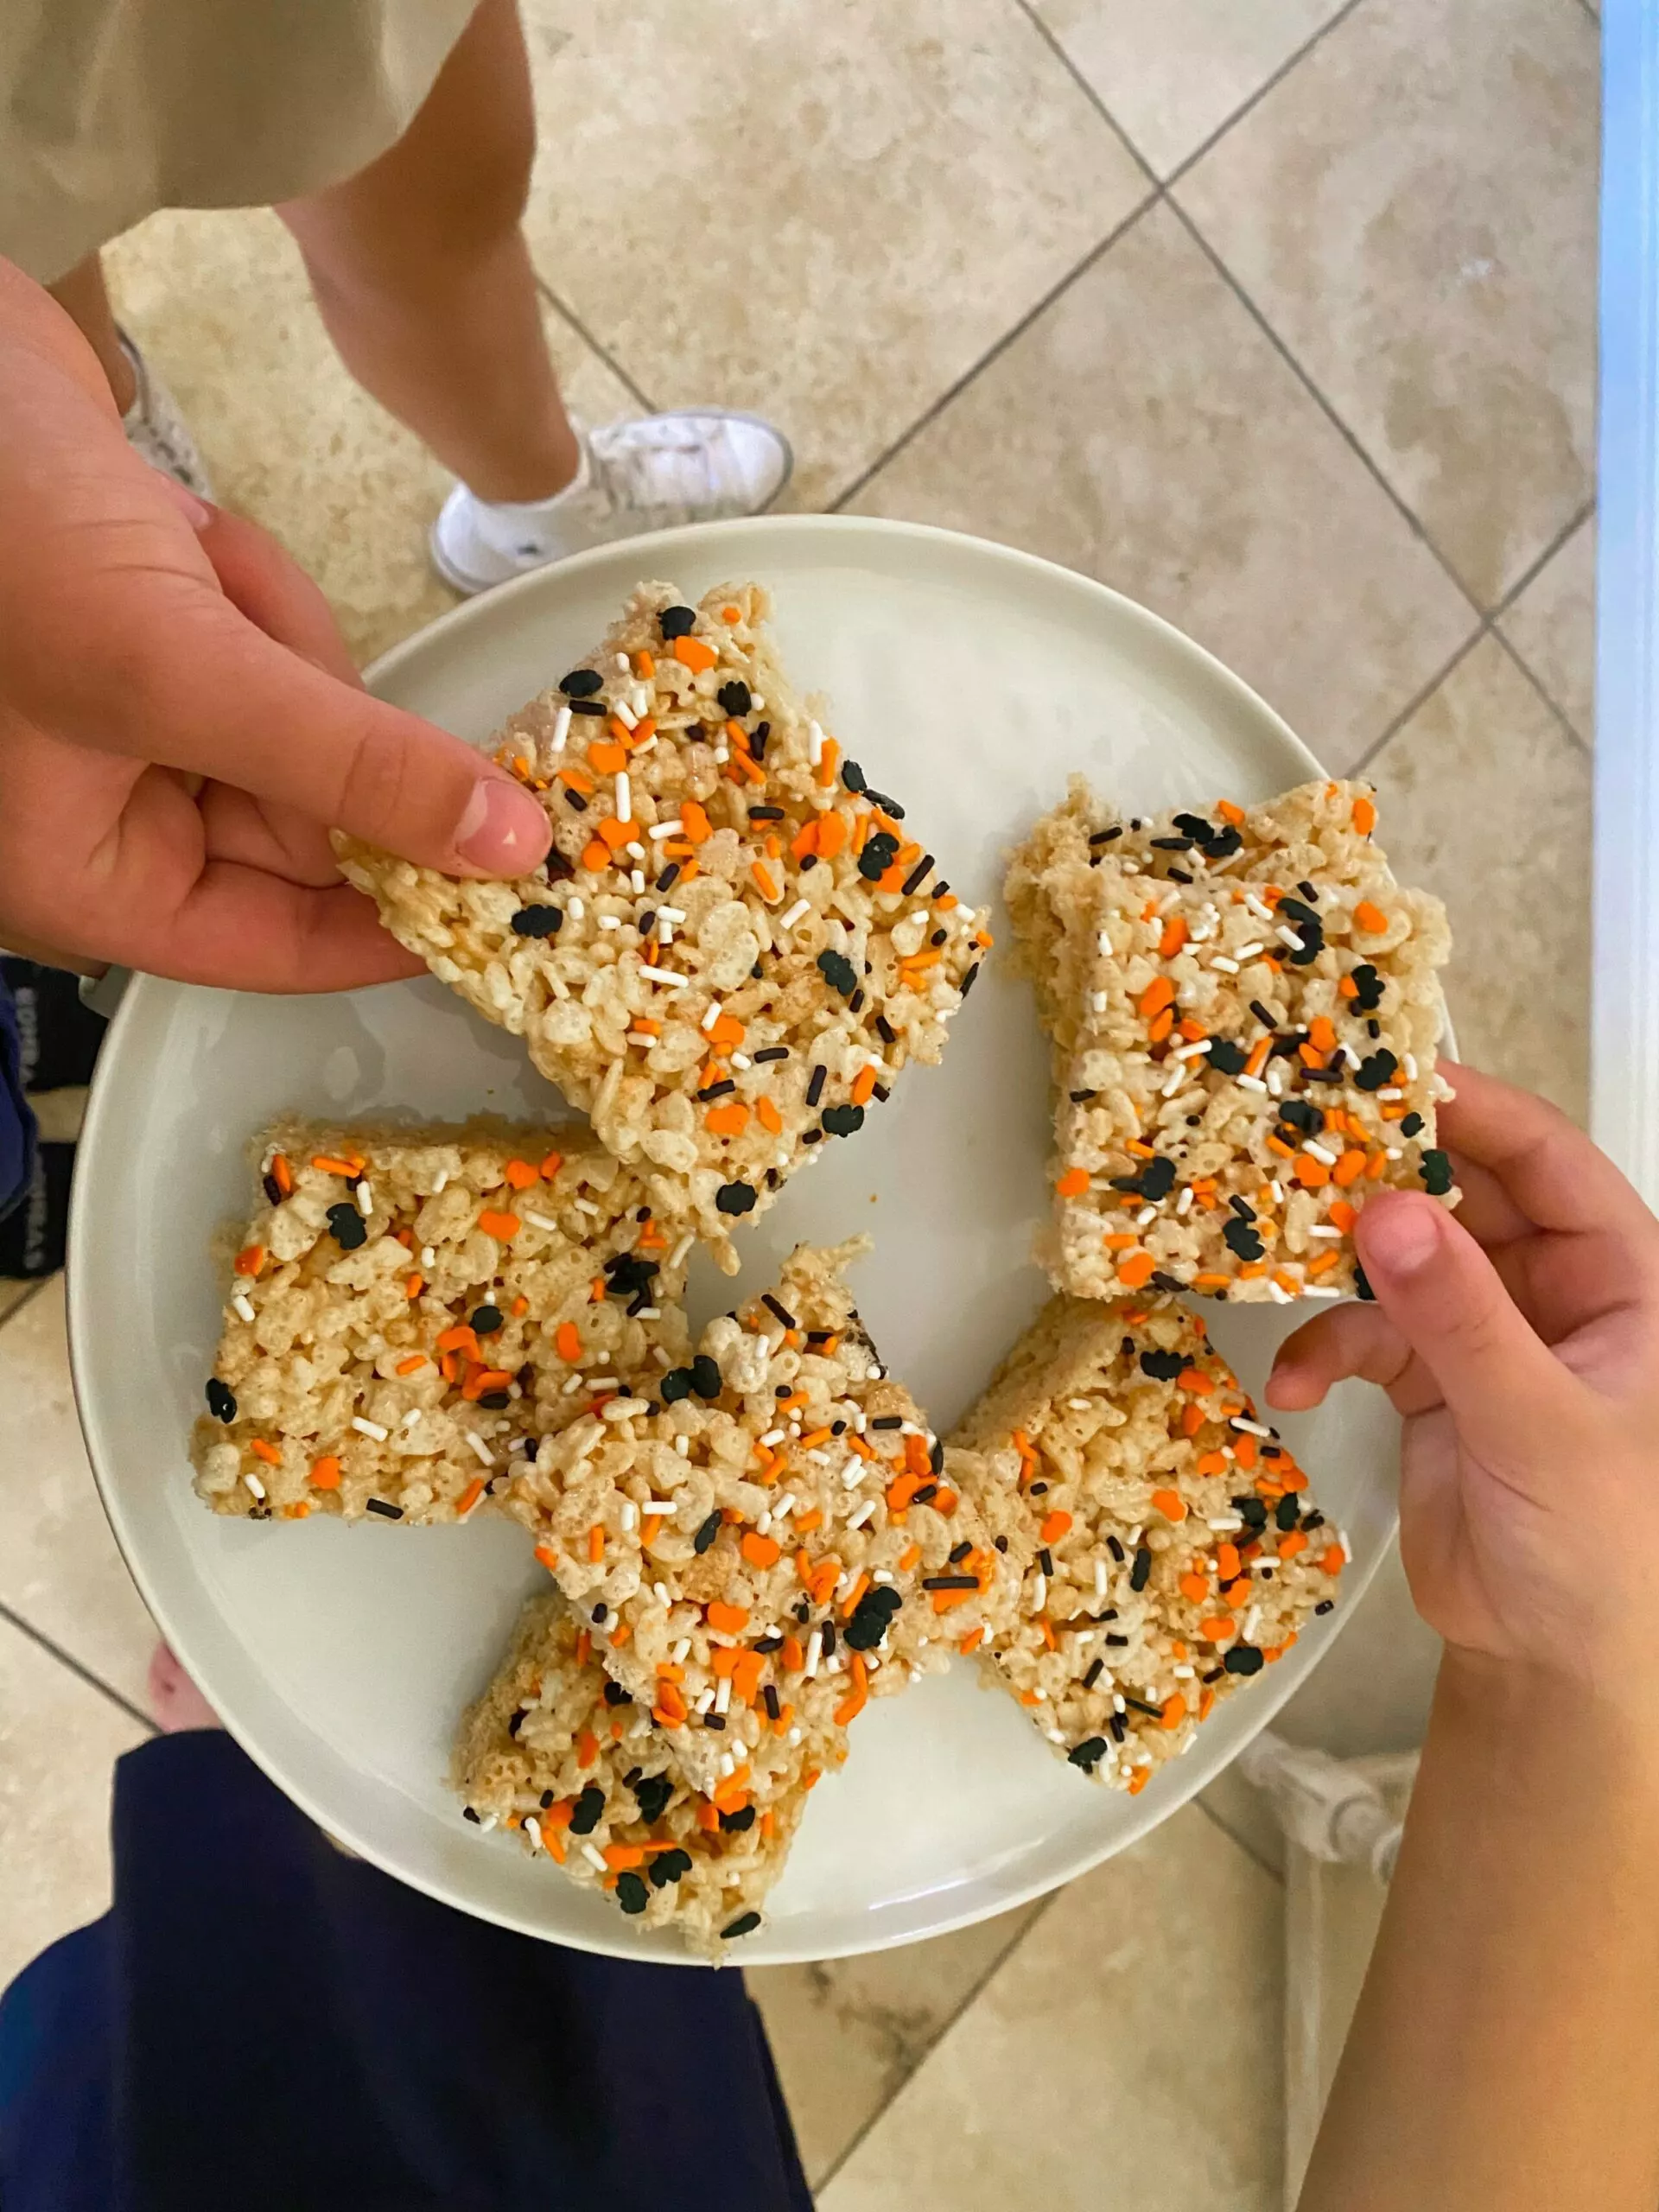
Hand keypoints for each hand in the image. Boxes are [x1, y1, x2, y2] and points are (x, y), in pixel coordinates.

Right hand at [0, 256, 549, 991]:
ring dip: (272, 630)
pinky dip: (248, 581)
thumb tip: (504, 850)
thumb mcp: (177, 671)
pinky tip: (179, 531)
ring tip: (188, 566)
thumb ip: (351, 767)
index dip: (397, 919)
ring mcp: (139, 722)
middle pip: (309, 823)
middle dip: (314, 720)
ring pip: (302, 718)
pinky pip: (270, 638)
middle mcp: (111, 818)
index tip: (510, 886)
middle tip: (279, 645)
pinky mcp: (162, 631)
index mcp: (86, 875)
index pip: (280, 944)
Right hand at [1266, 1064, 1658, 1711]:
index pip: (1548, 1160)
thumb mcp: (1541, 1425)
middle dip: (1380, 1183)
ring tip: (1271, 1268)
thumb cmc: (1602, 1547)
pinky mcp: (1430, 1381)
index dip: (1474, 1111)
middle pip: (1461, 1195)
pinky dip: (1325, 1350)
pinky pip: (1365, 1333)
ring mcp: (1488, 1332)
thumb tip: (1384, 1211)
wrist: (1555, 1665)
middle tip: (1292, 1154)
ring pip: (1400, 1258)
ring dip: (1337, 1270)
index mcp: (1621, 1278)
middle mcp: (1555, 1289)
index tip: (1384, 1076)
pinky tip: (1295, 1384)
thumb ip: (1463, 1319)